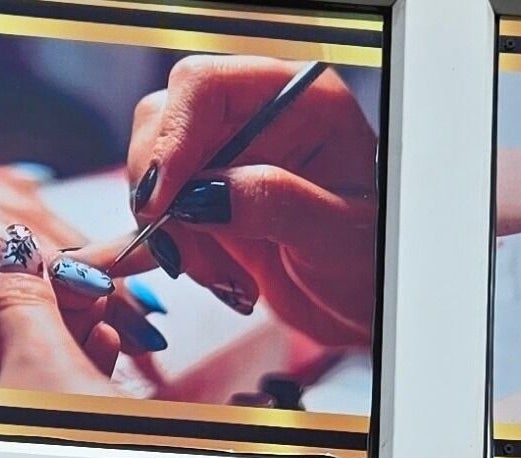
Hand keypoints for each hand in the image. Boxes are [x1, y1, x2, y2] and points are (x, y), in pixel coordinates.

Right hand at [91, 55, 378, 345]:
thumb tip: (204, 195)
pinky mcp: (207, 199)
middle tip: (193, 256)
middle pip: (163, 121)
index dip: (171, 140)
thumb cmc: (369, 265)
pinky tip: (213, 277)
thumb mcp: (335, 235)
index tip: (162, 203)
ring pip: (152, 170)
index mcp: (300, 100)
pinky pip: (158, 212)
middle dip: (164, 197)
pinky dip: (170, 249)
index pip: (205, 87)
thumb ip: (273, 203)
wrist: (362, 307)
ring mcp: (227, 157)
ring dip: (171, 233)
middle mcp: (257, 116)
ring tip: (224, 278)